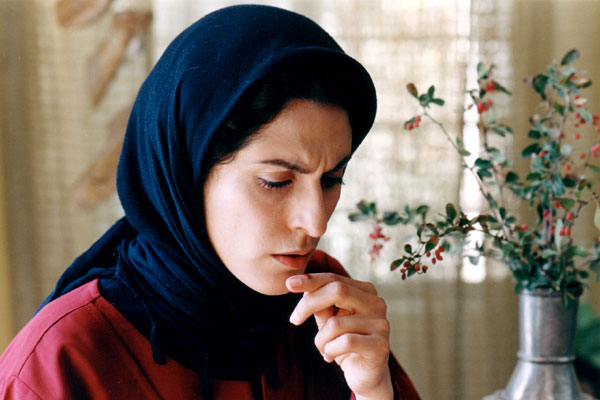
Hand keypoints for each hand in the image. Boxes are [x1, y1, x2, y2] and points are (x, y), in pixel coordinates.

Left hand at [286, 273, 393, 399]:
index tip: (289, 283)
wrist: (364, 375)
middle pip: (337, 290)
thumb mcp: (328, 320)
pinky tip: (330, 357)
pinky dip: (330, 350)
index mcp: (365, 291)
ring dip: (320, 340)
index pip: (334, 279)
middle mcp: (376, 303)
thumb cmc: (344, 344)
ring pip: (335, 323)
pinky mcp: (380, 345)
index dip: (310, 281)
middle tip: (294, 320)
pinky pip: (345, 342)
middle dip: (309, 304)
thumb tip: (302, 286)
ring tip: (322, 349)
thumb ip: (320, 304)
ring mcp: (381, 324)